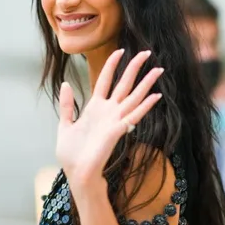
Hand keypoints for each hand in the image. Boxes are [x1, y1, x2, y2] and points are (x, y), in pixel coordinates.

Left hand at [56, 49, 163, 188]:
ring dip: (146, 84)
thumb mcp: (65, 124)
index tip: (119, 50)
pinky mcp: (117, 131)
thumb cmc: (72, 153)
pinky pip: (134, 116)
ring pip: (134, 97)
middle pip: (124, 84)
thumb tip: (66, 84)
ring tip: (159, 69)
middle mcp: (108, 111)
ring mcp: (114, 120)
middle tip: (146, 52)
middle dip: (135, 68)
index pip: (106, 80)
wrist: (77, 173)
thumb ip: (67, 105)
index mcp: (95, 107)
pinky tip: (156, 96)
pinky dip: (145, 106)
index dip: (112, 65)